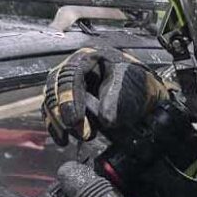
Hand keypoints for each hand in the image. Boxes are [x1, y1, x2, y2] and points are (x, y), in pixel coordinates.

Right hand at [42, 46, 170, 146]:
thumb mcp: (132, 85)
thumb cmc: (138, 83)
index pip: (70, 74)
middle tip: (76, 129)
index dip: (69, 97)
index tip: (75, 119)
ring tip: (74, 136)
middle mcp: (75, 69)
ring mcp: (70, 85)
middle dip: (62, 111)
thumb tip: (105, 119)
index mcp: (89, 57)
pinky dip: (56, 126)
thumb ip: (117, 99)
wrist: (144, 94)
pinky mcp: (69, 102)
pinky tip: (62, 139)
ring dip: (58, 121)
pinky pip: (55, 112)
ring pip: (52, 100)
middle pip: (55, 86)